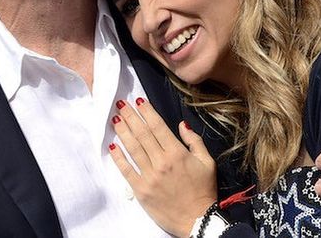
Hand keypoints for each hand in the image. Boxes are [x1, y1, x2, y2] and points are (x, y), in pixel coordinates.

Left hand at [109, 98, 216, 237]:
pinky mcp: (141, 190)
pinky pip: (126, 170)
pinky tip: (112, 146)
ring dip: (122, 132)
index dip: (146, 112)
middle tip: (120, 104)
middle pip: (142, 134)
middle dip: (130, 117)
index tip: (138, 101)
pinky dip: (118, 158)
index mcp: (177, 153)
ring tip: (114, 119)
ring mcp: (150, 176)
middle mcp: (161, 162)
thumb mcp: (207, 162)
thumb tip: (182, 124)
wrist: (197, 220)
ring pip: (132, 148)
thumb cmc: (204, 190)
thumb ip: (194, 141)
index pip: (157, 126)